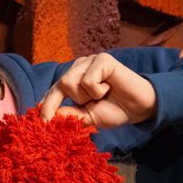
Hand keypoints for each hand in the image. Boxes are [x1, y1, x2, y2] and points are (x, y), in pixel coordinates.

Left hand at [39, 53, 156, 127]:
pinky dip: (97, 90)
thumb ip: (67, 116)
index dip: (46, 106)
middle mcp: (78, 67)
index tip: (43, 123)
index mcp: (72, 80)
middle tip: (90, 104)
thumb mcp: (85, 118)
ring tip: (102, 94)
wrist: (139, 108)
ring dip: (86, 96)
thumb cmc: (113, 110)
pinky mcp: (102, 59)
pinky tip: (109, 87)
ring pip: (70, 81)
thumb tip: (47, 118)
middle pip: (59, 85)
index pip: (51, 91)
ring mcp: (89, 61)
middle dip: (73, 101)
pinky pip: (87, 80)